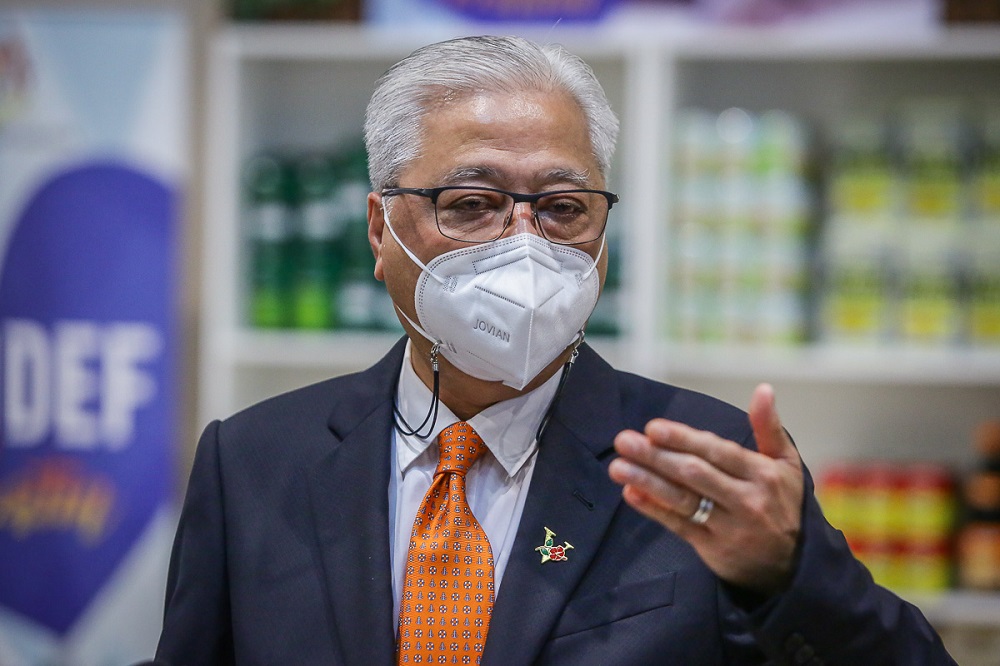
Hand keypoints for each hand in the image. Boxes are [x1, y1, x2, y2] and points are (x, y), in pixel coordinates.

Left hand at [608, 383, 802, 593]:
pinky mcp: (712, 549)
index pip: (717, 452)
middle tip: (624, 441)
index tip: (652, 428)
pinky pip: (678, 526)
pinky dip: (653, 508)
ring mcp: (728, 527)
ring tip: (617, 466)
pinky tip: (631, 492)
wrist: (794, 564)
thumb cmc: (783, 503)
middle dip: (657, 456)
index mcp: (762, 474)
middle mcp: (746, 500)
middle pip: (695, 474)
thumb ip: (769, 427)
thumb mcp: (786, 464)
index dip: (683, 439)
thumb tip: (763, 389)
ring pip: (682, 500)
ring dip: (647, 481)